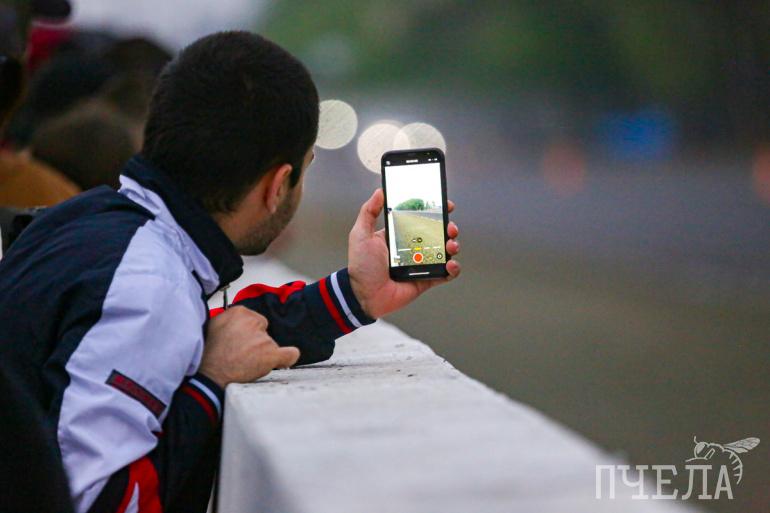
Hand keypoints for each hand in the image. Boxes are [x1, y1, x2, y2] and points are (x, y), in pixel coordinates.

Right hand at [199, 306, 299, 387]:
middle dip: (255, 342)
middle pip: (263, 331)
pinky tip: (283, 360)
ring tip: (243, 363)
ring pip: (270, 345)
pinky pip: (289, 354)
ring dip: (261, 354)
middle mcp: (253, 322)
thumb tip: (238, 323)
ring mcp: (264, 339)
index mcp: (239, 312)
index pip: (254, 320)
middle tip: (240, 354)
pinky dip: (288, 357)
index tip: (239, 342)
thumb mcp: (213, 325)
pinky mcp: (271, 354)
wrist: (209, 374)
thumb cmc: (207, 353)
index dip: (247, 333)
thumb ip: (230, 320)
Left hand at [348, 188, 460, 318]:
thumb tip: (379, 191)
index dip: (435, 211)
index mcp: (399, 235)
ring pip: (444, 251)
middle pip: (437, 233)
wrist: (362, 295)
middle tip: (449, 227)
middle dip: (448, 227)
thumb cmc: (360, 266)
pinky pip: (445, 274)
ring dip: (452, 245)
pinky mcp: (426, 280)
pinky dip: (453, 269)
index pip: (421, 218)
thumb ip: (368, 211)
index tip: (445, 204)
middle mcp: (412, 247)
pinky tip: (450, 265)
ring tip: (450, 245)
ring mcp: (420, 264)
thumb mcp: (360, 234)